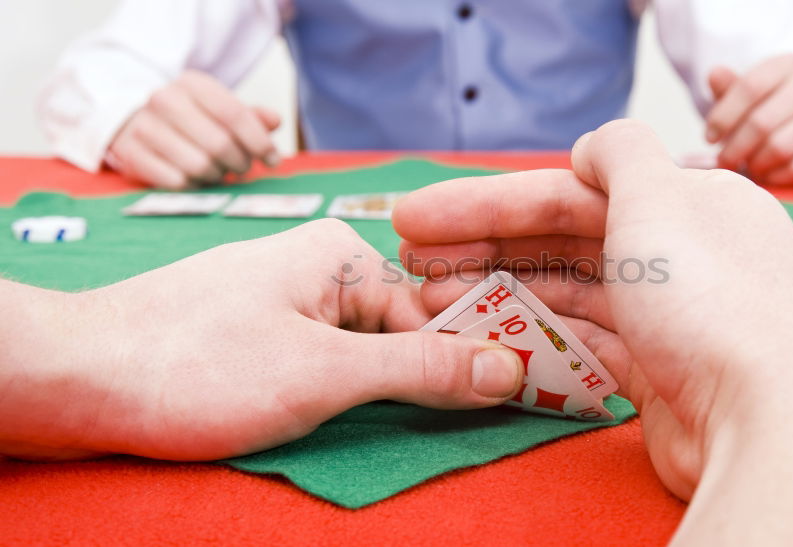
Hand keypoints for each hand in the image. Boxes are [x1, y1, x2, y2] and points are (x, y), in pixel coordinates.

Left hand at [0, 220, 523, 460]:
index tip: (517, 404)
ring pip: (364, 353)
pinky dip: (344, 395)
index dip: (474, 361)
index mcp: (344, 255)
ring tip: (413, 428)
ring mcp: (285, 303)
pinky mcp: (258, 336)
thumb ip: (422, 371)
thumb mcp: (325, 373)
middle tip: (478, 425)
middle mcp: (319, 269)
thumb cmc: (198, 365)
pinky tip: (348, 422)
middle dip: (432, 381)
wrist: (74, 379)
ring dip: (387, 395)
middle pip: (403, 331)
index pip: (436, 314)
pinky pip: (324, 362)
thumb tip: (510, 366)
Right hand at [106, 70, 281, 189]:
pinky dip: (193, 186)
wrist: (136, 123)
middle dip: (240, 162)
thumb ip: (251, 116)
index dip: (259, 141)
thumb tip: (275, 121)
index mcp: (193, 83)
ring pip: (199, 166)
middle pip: (219, 144)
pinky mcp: (130, 153)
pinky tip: (195, 178)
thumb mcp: (221, 110)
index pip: (235, 114)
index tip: (273, 160)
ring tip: (218, 171)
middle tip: (242, 168)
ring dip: (217, 175)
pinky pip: (176, 182)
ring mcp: (144, 126)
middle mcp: (164, 99)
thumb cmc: (192, 120)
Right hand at [394, 120, 792, 542]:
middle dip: (482, 247)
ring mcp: (671, 319)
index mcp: (690, 202)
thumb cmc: (713, 300)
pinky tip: (485, 336)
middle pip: (563, 242)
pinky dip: (535, 338)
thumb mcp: (660, 195)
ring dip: (498, 293)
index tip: (417, 218)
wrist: (771, 420)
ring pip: (567, 295)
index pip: (570, 191)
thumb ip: (619, 153)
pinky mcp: (660, 377)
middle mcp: (683, 256)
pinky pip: (584, 345)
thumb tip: (590, 149)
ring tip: (429, 301)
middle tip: (408, 260)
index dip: (487, 202)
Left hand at [706, 54, 792, 185]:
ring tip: (747, 167)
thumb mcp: (743, 97)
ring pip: (781, 146)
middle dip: (736, 147)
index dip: (724, 117)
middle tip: (725, 160)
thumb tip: (716, 74)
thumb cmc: (766, 110)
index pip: (750, 87)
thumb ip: (728, 88)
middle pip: (763, 121)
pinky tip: (768, 175)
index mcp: (788, 63)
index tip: (710, 138)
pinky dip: (778, 176)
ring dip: (756, 163)